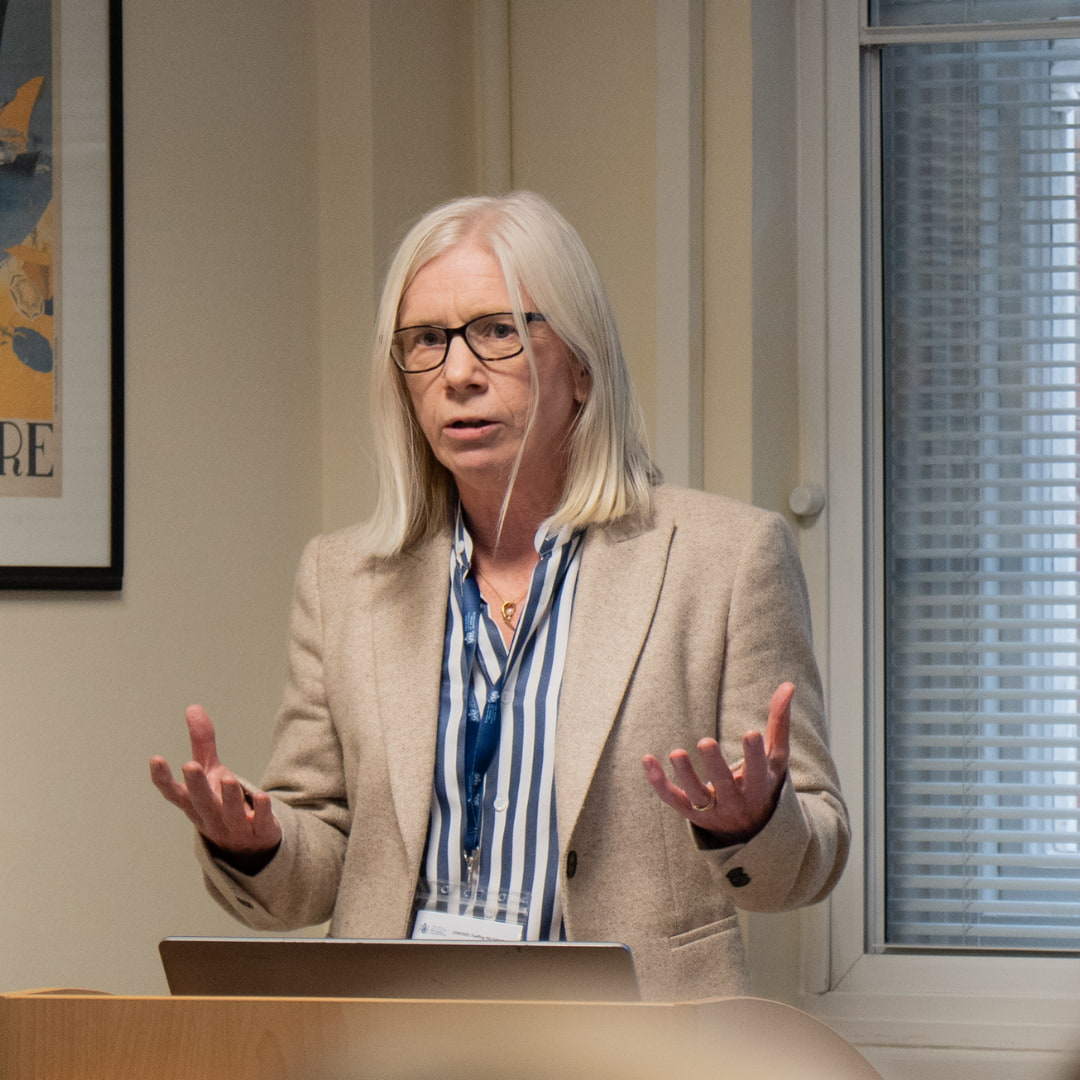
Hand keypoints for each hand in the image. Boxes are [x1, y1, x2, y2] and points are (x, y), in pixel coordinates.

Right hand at [149, 705, 281, 856]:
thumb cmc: (221, 802)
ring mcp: (233, 827)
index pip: (175, 793)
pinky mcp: (258, 831)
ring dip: (227, 798)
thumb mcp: (211, 771)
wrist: (247, 844)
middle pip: (201, 802)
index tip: (156, 759)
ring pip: (229, 814)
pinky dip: (261, 811)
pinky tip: (262, 797)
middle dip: (196, 786)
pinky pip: (260, 822)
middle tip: (189, 766)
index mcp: (194, 804)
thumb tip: (193, 707)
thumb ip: (202, 742)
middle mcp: (210, 817)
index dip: (163, 779)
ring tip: (227, 778)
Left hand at [641, 682, 792, 843]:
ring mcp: (712, 810)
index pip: (758, 773)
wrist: (751, 830)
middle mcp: (736, 802)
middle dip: (715, 765)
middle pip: (725, 786)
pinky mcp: (690, 813)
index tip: (751, 733)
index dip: (754, 756)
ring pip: (697, 796)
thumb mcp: (775, 757)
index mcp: (760, 788)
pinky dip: (659, 783)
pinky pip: (673, 799)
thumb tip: (788, 685)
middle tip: (705, 742)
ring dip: (685, 776)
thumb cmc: (764, 782)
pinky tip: (647, 759)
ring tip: (676, 753)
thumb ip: (779, 722)